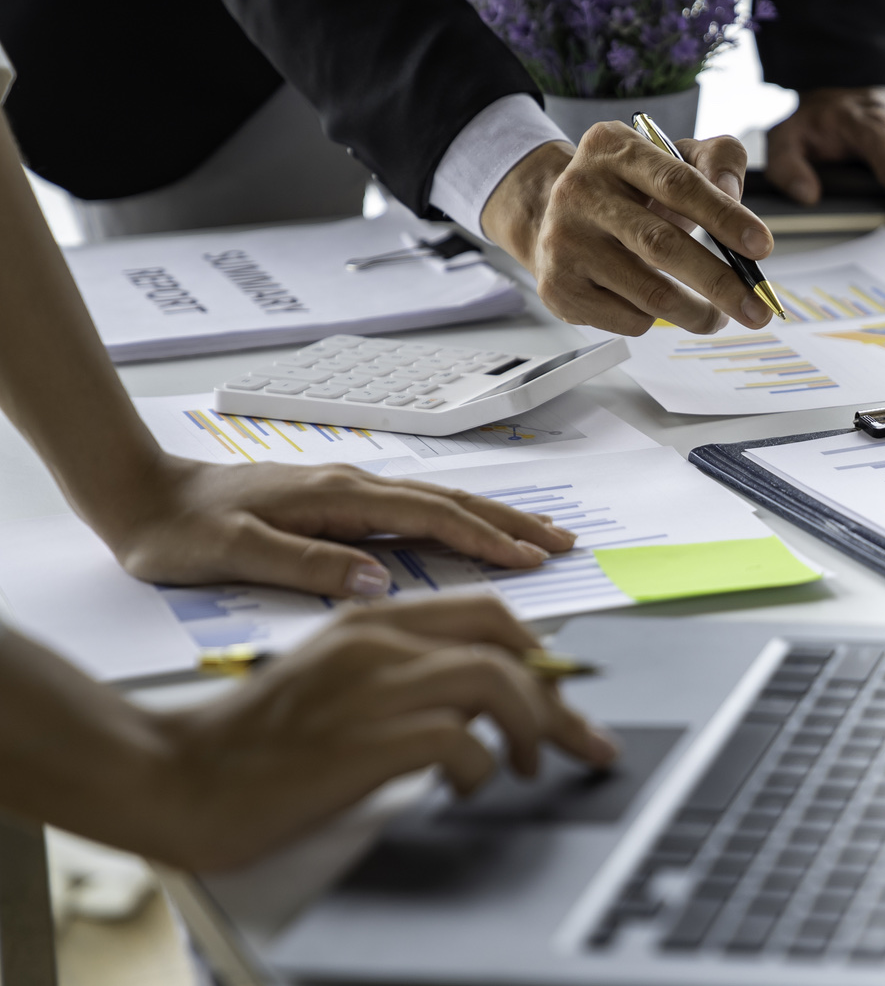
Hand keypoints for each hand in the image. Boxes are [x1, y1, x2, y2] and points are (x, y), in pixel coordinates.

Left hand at [95, 456, 577, 597]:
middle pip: (451, 502)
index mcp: (336, 499)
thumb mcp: (232, 555)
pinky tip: (470, 534)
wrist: (136, 494)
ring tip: (537, 538)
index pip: (431, 517)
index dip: (485, 539)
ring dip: (492, 520)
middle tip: (564, 543)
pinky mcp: (336, 505)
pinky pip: (415, 512)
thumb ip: (308, 566)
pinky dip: (457, 522)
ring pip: (438, 503)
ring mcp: (347, 493)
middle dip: (511, 523)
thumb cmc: (175, 531)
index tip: (532, 560)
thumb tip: (380, 582)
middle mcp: (352, 488)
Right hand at [138, 594, 617, 869]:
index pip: (485, 612)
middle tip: (580, 737)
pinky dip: (482, 766)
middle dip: (559, 693)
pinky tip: (470, 785)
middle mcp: (377, 642)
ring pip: (497, 681)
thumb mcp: (335, 681)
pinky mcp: (365, 740)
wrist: (177, 774)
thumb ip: (400, 671)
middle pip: (507, 641)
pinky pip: (460, 740)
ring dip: (532, 727)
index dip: (538, 650)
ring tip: (529, 766)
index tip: (562, 688)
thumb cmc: (255, 742)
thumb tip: (476, 698)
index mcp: (370, 619)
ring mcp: (372, 687)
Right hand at [481, 127, 775, 335]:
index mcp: (612, 149)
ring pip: (649, 294)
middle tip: (757, 308)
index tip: (763, 246)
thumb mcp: (673, 157)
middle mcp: (579, 192)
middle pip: (661, 245)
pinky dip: (657, 319)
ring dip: (697, 313)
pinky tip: (656, 304)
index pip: (677, 183)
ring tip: (719, 315)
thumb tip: (733, 196)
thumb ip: (717, 161)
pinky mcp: (559, 288)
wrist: (552, 216)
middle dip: (720, 283)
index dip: (724, 216)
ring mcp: (563, 242)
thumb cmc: (630, 190)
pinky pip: (629, 318)